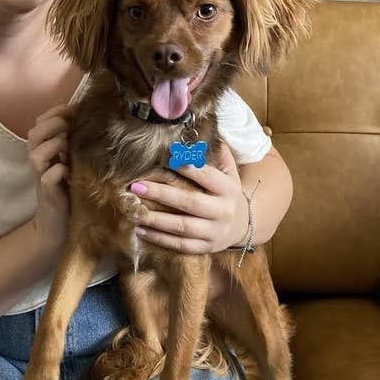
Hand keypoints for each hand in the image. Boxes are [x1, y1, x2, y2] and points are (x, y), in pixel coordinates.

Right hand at [27, 104, 72, 252]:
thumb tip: (90, 117)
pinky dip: (59, 170)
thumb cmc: (68, 187)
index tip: (76, 109)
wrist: (58, 223)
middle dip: (54, 125)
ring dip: (54, 146)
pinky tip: (70, 171)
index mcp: (42, 149)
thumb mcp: (71, 159)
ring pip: (36, 154)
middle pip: (34, 133)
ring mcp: (40, 177)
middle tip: (71, 127)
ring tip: (68, 148)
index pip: (41, 121)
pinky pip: (48, 177)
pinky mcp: (47, 193)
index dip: (57, 112)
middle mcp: (37, 161)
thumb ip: (72, 141)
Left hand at [129, 143, 248, 253]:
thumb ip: (216, 154)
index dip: (186, 167)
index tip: (165, 158)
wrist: (245, 225)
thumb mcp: (229, 172)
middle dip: (161, 194)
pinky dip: (159, 239)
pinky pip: (181, 245)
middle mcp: (223, 211)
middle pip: (190, 202)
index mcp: (228, 189)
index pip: (206, 176)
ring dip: (156, 220)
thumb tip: (198, 132)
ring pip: (183, 227)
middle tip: (136, 186)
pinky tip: (140, 230)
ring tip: (134, 211)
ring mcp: (214, 232)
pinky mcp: (206, 247)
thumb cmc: (228, 192)